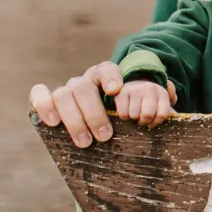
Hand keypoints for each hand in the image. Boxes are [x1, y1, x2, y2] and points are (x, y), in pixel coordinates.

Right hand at [30, 61, 175, 146]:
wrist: (95, 129)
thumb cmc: (121, 122)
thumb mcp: (136, 113)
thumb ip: (150, 104)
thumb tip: (172, 93)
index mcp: (104, 80)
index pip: (105, 69)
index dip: (110, 76)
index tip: (116, 91)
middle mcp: (84, 82)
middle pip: (83, 87)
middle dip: (93, 112)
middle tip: (104, 137)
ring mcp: (65, 91)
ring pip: (64, 94)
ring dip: (74, 119)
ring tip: (85, 142)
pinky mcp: (47, 101)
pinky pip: (39, 94)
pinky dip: (42, 103)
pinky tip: (52, 121)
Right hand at [113, 80, 173, 127]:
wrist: (133, 82)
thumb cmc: (149, 100)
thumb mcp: (161, 103)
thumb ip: (167, 112)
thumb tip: (178, 123)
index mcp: (163, 94)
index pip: (163, 114)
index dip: (156, 123)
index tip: (152, 124)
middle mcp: (150, 89)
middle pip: (148, 115)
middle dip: (144, 122)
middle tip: (142, 120)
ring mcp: (136, 90)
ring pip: (134, 115)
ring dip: (134, 118)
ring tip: (134, 114)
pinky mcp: (122, 93)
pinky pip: (123, 113)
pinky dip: (124, 117)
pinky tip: (126, 112)